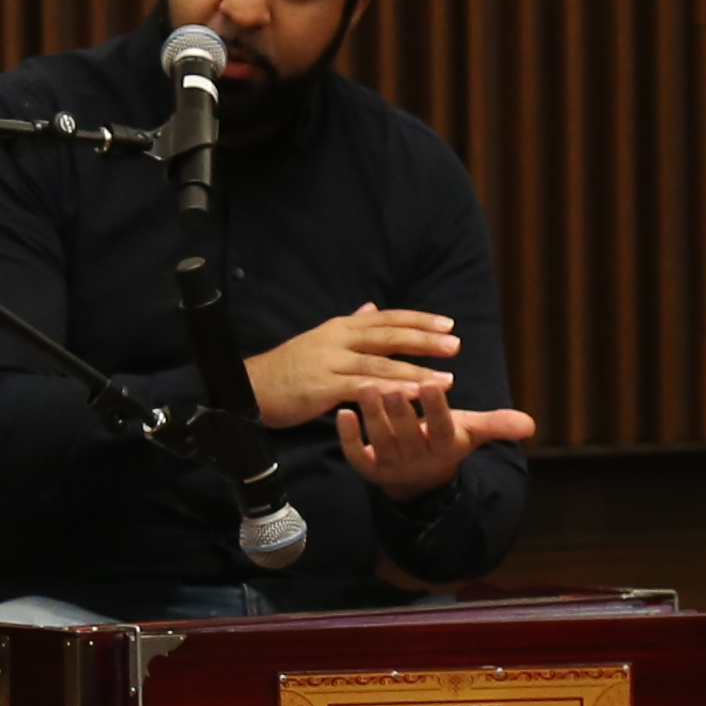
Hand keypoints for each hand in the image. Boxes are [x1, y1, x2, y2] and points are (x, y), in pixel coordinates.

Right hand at [248, 301, 464, 429]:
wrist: (249, 386)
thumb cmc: (288, 367)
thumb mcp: (320, 340)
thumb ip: (349, 325)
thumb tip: (372, 307)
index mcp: (340, 327)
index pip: (386, 319)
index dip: (418, 320)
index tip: (448, 324)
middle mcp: (337, 340)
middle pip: (387, 336)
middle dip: (423, 341)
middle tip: (455, 345)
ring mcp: (328, 363)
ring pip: (379, 364)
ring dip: (414, 371)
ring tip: (446, 380)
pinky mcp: (321, 388)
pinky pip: (361, 389)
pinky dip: (387, 391)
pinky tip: (409, 398)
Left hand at [336, 378, 540, 499]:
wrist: (418, 480)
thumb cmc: (443, 440)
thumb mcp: (469, 432)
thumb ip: (496, 425)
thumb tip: (530, 424)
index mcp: (443, 444)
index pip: (442, 427)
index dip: (436, 409)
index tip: (432, 384)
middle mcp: (416, 456)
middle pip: (408, 433)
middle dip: (401, 410)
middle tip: (393, 385)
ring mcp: (390, 463)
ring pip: (380, 439)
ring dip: (372, 416)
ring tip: (365, 387)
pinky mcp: (367, 467)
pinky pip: (356, 454)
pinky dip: (349, 436)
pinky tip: (341, 413)